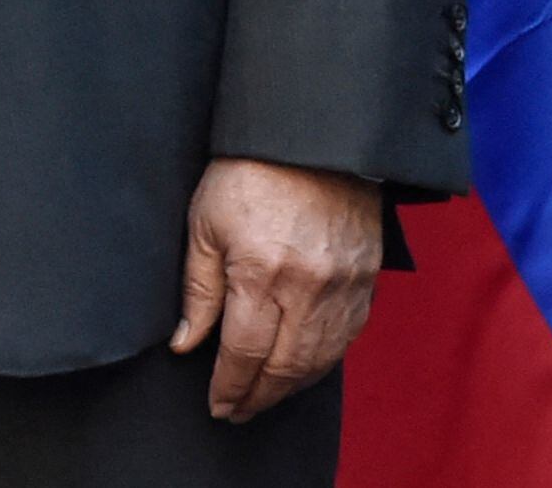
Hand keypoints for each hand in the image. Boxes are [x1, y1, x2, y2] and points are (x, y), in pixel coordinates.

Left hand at [169, 157, 382, 420]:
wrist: (312, 140)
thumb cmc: (248, 174)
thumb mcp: (204, 224)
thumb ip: (197, 290)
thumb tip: (185, 343)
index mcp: (261, 273)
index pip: (244, 352)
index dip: (229, 386)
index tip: (217, 405)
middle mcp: (307, 289)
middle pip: (285, 367)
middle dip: (258, 397)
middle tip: (238, 412)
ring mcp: (343, 288)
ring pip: (319, 361)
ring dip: (290, 388)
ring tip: (265, 398)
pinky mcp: (366, 282)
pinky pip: (347, 339)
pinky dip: (322, 363)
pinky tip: (303, 370)